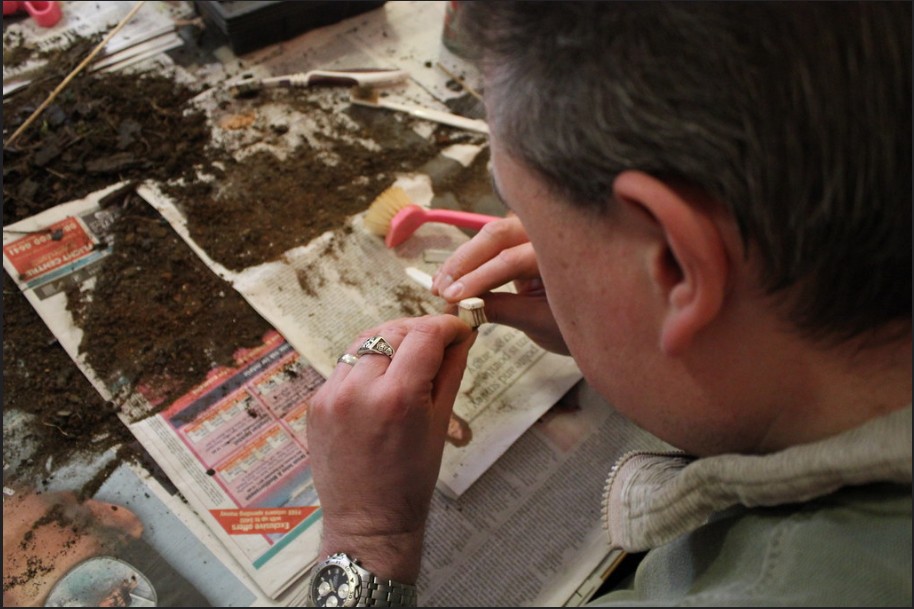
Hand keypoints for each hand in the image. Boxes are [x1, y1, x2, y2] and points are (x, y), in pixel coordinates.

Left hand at [307, 315, 475, 582]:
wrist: (367, 520)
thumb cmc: (410, 480)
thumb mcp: (440, 424)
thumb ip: (450, 372)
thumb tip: (462, 337)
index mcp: (396, 398)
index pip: (425, 336)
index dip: (447, 327)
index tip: (459, 329)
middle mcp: (359, 390)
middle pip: (393, 331)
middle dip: (420, 331)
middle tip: (438, 343)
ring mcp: (331, 395)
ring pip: (365, 342)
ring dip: (391, 343)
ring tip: (410, 359)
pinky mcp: (317, 403)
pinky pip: (347, 366)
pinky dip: (368, 364)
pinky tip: (382, 382)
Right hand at [432, 215, 568, 354]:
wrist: (597, 313)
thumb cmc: (576, 321)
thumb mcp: (540, 322)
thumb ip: (503, 309)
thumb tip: (462, 306)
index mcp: (565, 249)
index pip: (513, 260)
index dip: (479, 278)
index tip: (454, 298)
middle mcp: (551, 229)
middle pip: (497, 235)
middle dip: (464, 263)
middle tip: (441, 291)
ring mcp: (535, 229)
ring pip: (490, 235)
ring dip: (461, 260)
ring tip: (438, 288)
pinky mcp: (523, 236)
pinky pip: (492, 242)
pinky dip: (469, 259)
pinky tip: (448, 278)